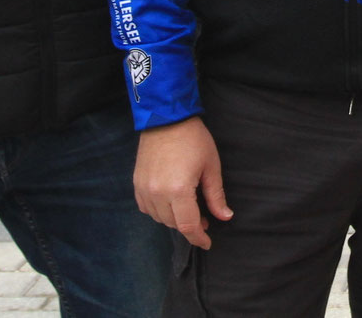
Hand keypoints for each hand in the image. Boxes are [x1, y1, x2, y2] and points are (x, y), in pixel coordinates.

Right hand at [135, 117, 232, 248]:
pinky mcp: (136, 183)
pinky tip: (170, 202)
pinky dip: (159, 210)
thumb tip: (225, 217)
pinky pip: (147, 208)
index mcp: (178, 190)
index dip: (198, 238)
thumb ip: (216, 195)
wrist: (166, 118)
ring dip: (174, 219)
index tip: (207, 243)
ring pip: (159, 218)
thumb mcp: (211, 166)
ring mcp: (144, 189)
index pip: (188, 226)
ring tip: (188, 208)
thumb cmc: (193, 139)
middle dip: (189, 227)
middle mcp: (157, 193)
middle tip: (204, 219)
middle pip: (173, 224)